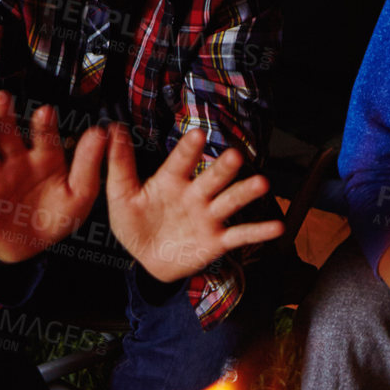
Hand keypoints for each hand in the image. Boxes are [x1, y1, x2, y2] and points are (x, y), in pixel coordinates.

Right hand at [0, 90, 104, 263]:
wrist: (32, 249)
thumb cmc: (57, 217)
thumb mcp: (79, 195)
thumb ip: (88, 165)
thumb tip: (101, 132)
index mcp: (44, 159)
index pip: (44, 138)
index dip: (43, 126)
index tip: (45, 112)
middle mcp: (16, 162)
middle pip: (7, 135)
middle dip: (3, 116)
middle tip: (1, 98)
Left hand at [104, 123, 284, 282]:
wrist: (146, 260)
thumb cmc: (135, 224)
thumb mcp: (121, 195)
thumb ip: (120, 164)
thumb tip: (113, 129)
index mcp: (171, 182)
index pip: (181, 163)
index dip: (189, 150)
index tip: (197, 135)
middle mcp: (194, 196)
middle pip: (212, 178)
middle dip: (223, 168)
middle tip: (234, 156)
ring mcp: (208, 218)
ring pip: (229, 202)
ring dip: (245, 193)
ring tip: (261, 184)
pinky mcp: (216, 241)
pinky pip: (239, 235)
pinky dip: (258, 232)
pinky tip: (276, 228)